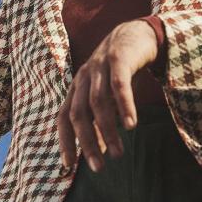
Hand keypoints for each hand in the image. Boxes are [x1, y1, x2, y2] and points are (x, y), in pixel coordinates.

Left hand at [58, 20, 157, 173]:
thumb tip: (100, 151)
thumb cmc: (121, 71)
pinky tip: (131, 126)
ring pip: (98, 103)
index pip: (64, 118)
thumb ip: (101, 120)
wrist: (137, 34)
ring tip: (119, 154)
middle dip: (86, 143)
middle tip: (98, 168)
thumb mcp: (108, 97)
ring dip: (107, 131)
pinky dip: (124, 106)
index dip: (65, 141)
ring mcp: (99, 67)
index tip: (69, 166)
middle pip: (78, 114)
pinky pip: (119, 85)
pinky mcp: (118, 58)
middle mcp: (83, 78)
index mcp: (77, 88)